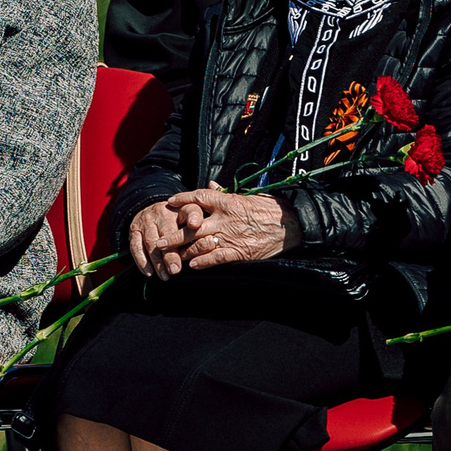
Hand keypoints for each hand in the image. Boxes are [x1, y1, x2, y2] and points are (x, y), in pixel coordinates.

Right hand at [127, 197, 200, 279]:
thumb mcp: (193, 218)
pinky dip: (142, 261)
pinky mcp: (134, 230)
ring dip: (157, 261)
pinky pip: (135, 247)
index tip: (196, 225)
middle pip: (166, 234)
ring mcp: (145, 221)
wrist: (153, 210)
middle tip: (176, 270)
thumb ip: (202, 229)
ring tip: (165, 276)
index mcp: (179, 208)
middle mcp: (160, 212)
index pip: (189, 213)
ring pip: (151, 243)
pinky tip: (149, 273)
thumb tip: (210, 239)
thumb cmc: (179, 220)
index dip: (193, 218)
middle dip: (171, 254)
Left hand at [179, 191, 297, 271]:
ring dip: (184, 252)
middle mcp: (225, 219)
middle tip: (159, 243)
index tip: (169, 202)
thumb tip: (211, 185)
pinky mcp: (239, 252)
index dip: (182, 200)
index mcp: (227, 202)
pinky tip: (193, 266)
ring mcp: (231, 236)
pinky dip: (202, 262)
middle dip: (173, 235)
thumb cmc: (270, 208)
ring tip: (172, 257)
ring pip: (200, 245)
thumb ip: (226, 193)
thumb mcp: (248, 196)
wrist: (292, 225)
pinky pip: (215, 258)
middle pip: (192, 226)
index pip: (199, 197)